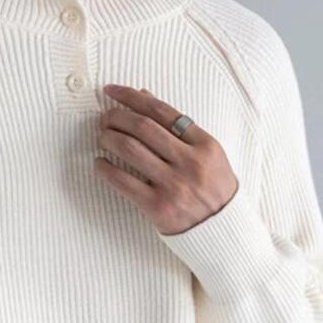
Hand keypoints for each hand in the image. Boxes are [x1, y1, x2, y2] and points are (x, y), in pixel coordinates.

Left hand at [94, 84, 238, 235]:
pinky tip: (99, 163)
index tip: (112, 91)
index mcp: (205, 145)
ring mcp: (174, 185)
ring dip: (109, 138)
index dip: (132, 97)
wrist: (223, 231)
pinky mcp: (158, 207)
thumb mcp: (207, 154)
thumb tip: (144, 97)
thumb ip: (180, 129)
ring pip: (130, 149)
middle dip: (116, 117)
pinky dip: (106, 169)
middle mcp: (190, 162)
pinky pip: (123, 182)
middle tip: (103, 117)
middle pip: (143, 127)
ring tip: (101, 136)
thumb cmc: (213, 189)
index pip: (162, 110)